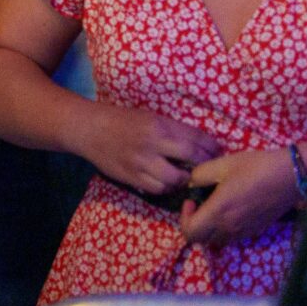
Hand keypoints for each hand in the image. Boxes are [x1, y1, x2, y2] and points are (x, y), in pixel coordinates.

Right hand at [77, 104, 219, 198]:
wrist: (89, 129)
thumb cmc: (121, 120)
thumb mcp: (149, 117)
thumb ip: (172, 130)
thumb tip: (200, 144)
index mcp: (158, 125)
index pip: (196, 138)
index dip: (211, 146)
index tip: (217, 151)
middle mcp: (152, 144)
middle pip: (191, 158)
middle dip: (204, 164)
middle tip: (207, 167)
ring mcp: (141, 163)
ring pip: (175, 179)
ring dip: (184, 179)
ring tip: (185, 176)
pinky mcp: (132, 177)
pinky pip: (158, 189)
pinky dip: (166, 187)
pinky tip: (166, 181)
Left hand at [181, 148, 302, 247]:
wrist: (290, 176)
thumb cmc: (255, 168)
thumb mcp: (221, 164)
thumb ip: (199, 175)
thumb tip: (191, 184)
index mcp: (219, 212)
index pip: (190, 233)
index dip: (183, 218)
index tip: (191, 200)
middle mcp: (230, 228)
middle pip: (202, 240)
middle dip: (194, 224)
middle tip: (199, 204)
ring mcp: (245, 232)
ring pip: (217, 241)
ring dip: (210, 228)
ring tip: (214, 206)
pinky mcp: (256, 231)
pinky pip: (233, 237)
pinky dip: (225, 229)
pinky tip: (231, 209)